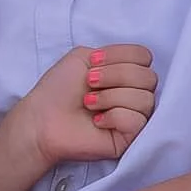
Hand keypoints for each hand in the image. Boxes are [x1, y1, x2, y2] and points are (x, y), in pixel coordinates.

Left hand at [9, 44, 155, 164]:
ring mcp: (133, 117)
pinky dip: (115, 117)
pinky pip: (138, 121)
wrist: (41, 120)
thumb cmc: (58, 89)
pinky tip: (96, 121)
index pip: (144, 56)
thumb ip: (115, 52)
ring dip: (111, 97)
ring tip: (89, 103)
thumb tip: (140, 63)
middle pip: (149, 77)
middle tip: (89, 83)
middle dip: (116, 75)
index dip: (121, 56)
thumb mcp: (83, 56)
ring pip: (145, 99)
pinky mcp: (129, 138)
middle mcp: (133, 93)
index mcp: (124, 73)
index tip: (93, 63)